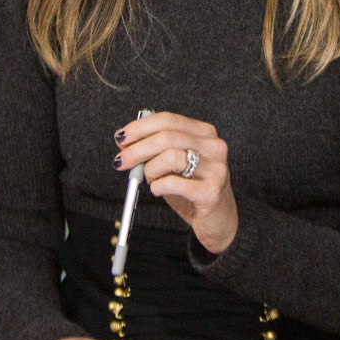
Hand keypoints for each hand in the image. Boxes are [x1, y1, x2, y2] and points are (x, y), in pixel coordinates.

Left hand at [118, 112, 236, 254]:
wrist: (218, 219)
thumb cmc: (193, 189)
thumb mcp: (174, 164)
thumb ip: (154, 150)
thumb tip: (125, 141)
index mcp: (204, 133)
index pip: (168, 120)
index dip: (140, 127)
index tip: (121, 138)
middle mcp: (214, 147)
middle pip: (167, 137)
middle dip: (137, 149)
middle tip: (121, 161)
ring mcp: (215, 169)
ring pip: (170, 157)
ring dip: (150, 170)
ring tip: (150, 179)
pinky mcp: (211, 192)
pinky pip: (174, 183)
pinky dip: (158, 186)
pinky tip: (158, 190)